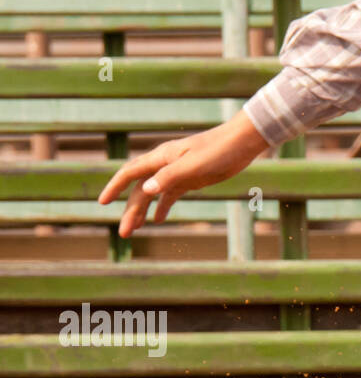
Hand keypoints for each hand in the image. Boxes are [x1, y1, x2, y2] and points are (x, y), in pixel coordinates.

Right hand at [96, 111, 269, 237]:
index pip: (130, 173)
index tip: (102, 203)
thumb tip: (146, 189)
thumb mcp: (194, 166)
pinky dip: (162, 207)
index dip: (115, 187)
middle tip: (124, 234)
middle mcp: (165, 164)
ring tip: (134, 230)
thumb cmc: (218, 151)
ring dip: (143, 211)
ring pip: (154, 194)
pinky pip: (170, 195)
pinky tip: (157, 220)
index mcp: (162, 158)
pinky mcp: (190, 179)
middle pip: (141, 190)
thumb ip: (170, 177)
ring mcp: (177, 172)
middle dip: (130, 211)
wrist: (241, 143)